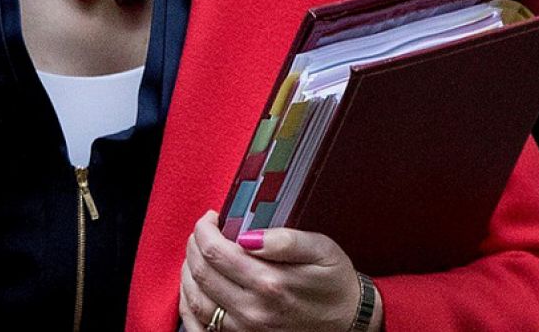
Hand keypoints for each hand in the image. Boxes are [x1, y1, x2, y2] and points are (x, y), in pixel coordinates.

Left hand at [178, 211, 375, 331]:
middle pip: (200, 273)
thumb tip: (247, 236)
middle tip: (202, 232)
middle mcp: (253, 310)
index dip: (205, 229)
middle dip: (194, 246)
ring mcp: (245, 330)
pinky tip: (195, 288)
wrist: (350, 323)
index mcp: (270, 283)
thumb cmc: (335, 283)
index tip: (211, 218)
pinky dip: (189, 305)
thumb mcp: (321, 250)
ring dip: (188, 272)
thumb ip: (285, 240)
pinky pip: (200, 326)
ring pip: (194, 300)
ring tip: (197, 254)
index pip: (215, 251)